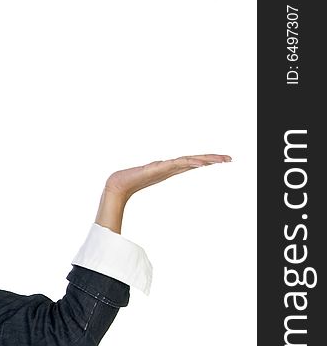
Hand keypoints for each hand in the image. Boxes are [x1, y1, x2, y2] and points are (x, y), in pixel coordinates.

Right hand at [93, 153, 230, 233]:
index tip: (221, 161)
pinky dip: (190, 163)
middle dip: (212, 159)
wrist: (116, 186)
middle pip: (194, 160)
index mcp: (168, 170)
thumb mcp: (145, 184)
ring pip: (189, 161)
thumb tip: (154, 186)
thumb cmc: (128, 185)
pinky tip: (201, 164)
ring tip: (221, 160)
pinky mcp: (158, 168)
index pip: (191, 163)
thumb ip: (152, 184)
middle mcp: (168, 166)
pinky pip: (178, 164)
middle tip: (229, 159)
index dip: (206, 160)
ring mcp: (163, 166)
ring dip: (206, 160)